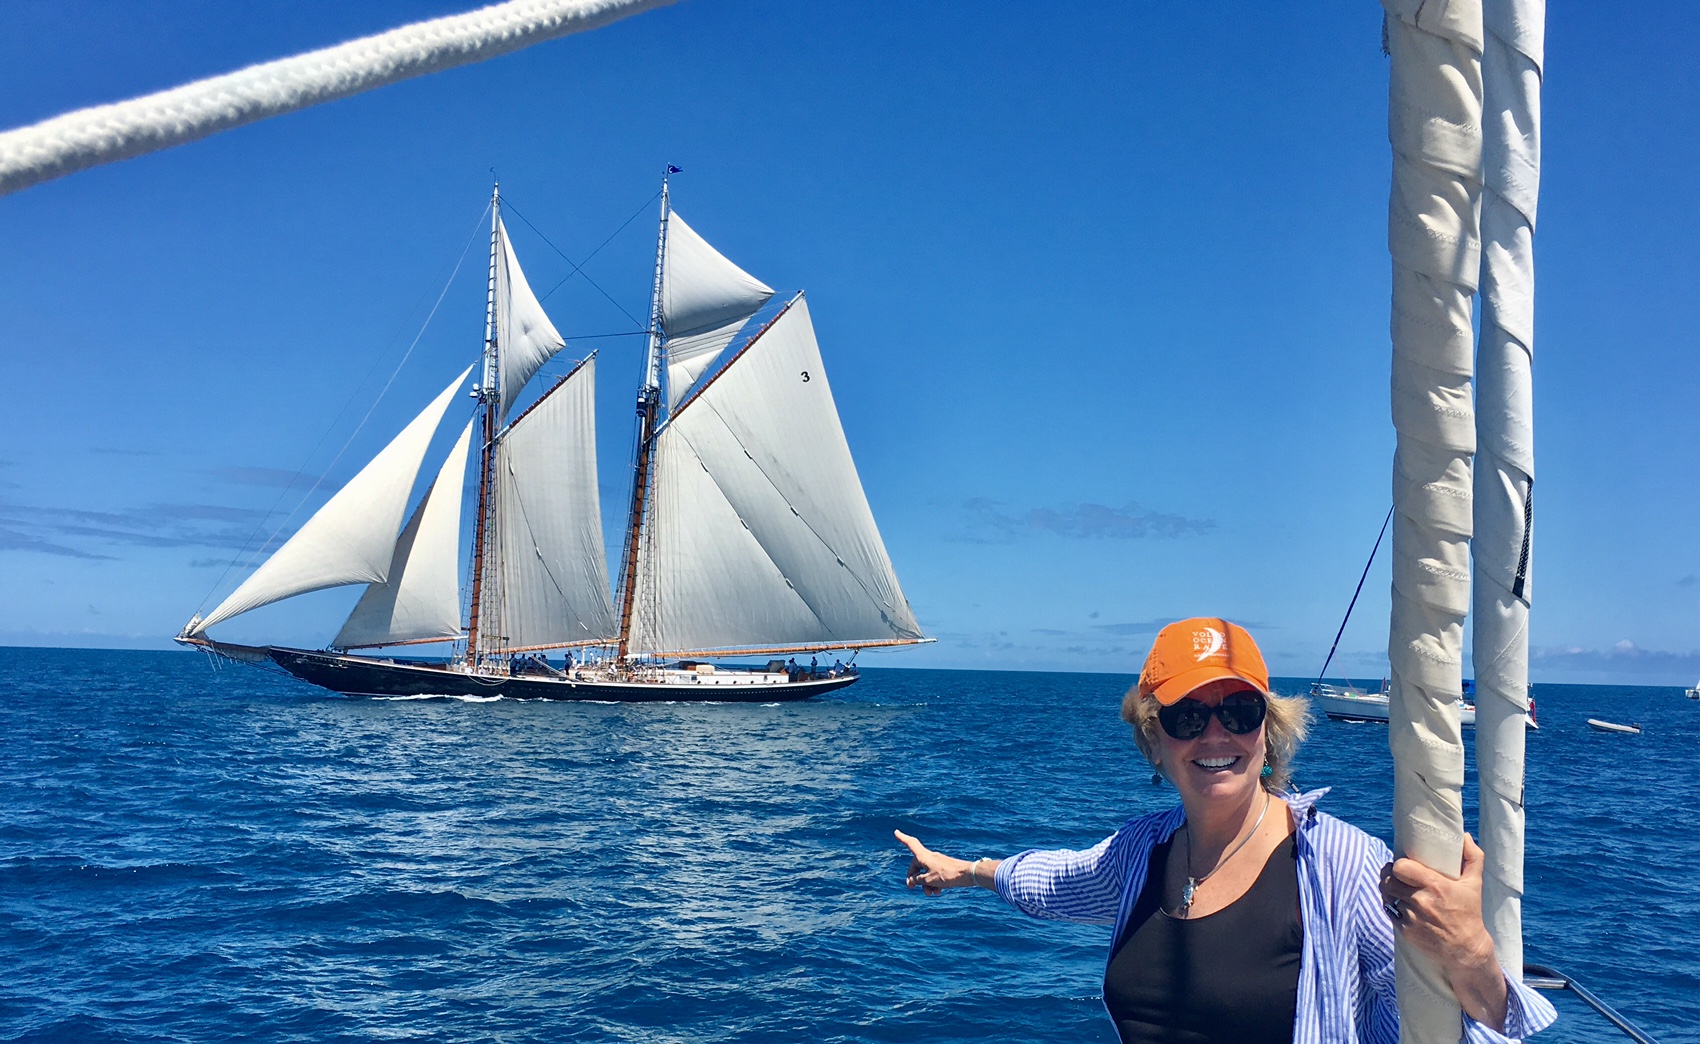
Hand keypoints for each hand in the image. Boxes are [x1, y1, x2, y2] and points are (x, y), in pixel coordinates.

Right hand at [895, 829, 976, 896]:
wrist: (967, 875)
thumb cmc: (947, 875)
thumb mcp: (928, 880)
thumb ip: (918, 880)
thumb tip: (913, 880)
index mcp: (924, 856)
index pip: (911, 844)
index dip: (903, 838)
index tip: (896, 832)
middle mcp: (930, 857)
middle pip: (917, 865)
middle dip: (915, 878)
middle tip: (912, 888)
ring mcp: (937, 862)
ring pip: (926, 873)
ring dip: (926, 884)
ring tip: (930, 893)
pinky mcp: (944, 868)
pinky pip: (934, 875)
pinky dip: (934, 883)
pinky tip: (938, 892)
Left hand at [1380, 833, 1507, 1029]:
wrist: (1466, 949)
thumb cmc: (1469, 912)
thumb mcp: (1475, 884)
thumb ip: (1472, 856)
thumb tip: (1464, 835)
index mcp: (1435, 886)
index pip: (1400, 867)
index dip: (1399, 864)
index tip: (1404, 865)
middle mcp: (1420, 901)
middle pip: (1388, 880)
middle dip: (1390, 875)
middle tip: (1395, 874)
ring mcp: (1411, 917)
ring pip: (1386, 895)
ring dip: (1388, 889)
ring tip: (1394, 886)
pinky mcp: (1405, 931)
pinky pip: (1389, 911)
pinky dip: (1391, 906)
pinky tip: (1398, 903)